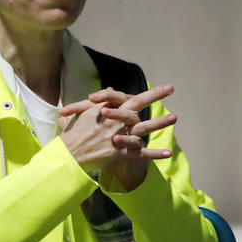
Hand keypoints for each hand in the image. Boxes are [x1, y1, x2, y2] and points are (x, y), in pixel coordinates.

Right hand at [58, 84, 176, 190]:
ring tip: (174, 117)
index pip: (132, 98)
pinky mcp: (119, 153)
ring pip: (143, 130)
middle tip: (171, 89)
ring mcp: (118, 137)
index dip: (150, 93)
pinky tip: (169, 153)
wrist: (68, 154)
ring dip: (159, 123)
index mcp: (108, 112)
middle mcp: (115, 122)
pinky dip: (155, 154)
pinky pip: (140, 154)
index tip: (166, 87)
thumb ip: (100, 101)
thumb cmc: (74, 133)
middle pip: (139, 109)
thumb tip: (111, 89)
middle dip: (156, 99)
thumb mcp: (85, 113)